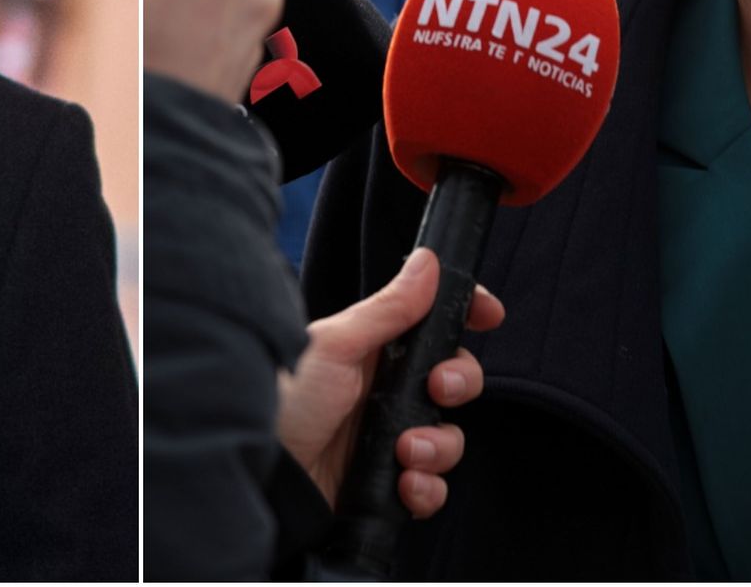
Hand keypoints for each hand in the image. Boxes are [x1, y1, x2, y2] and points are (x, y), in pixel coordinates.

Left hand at [275, 247, 505, 517]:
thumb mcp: (336, 345)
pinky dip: (426, 489)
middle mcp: (386, 392)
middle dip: (459, 382)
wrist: (260, 472)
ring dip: (439, 445)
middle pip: (455, 380)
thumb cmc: (285, 399)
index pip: (434, 325)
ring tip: (406, 451)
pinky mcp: (386, 484)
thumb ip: (388, 308)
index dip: (468, 315)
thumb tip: (428, 262)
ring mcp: (388, 438)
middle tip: (438, 388)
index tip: (490, 315)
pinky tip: (405, 485)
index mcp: (375, 350)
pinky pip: (431, 488)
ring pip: (449, 438)